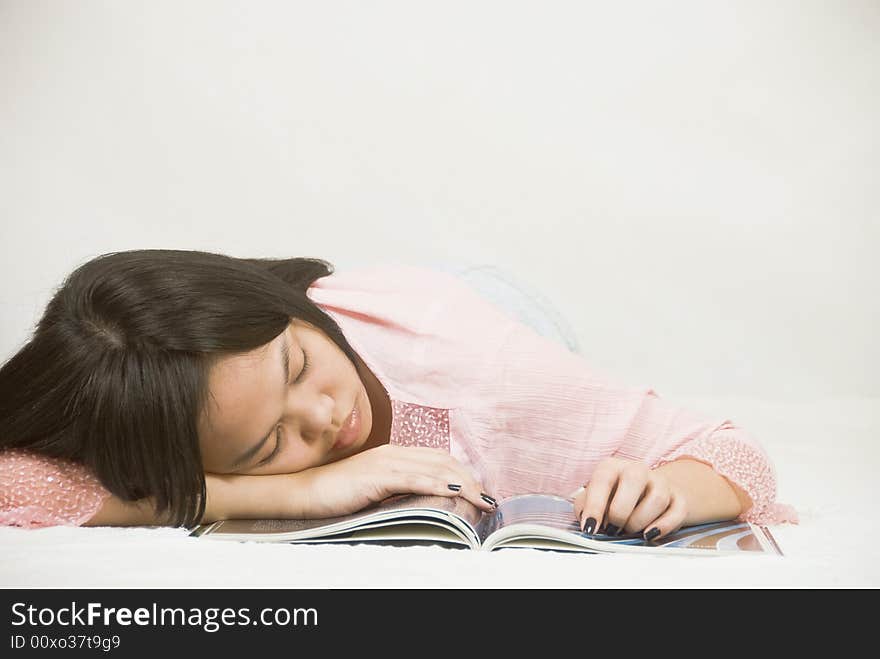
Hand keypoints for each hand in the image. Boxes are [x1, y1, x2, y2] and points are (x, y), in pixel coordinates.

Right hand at [295, 445, 496, 517]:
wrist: (305, 492)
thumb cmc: (338, 494)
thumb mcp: (375, 490)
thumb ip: (399, 490)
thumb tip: (425, 501)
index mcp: (395, 454)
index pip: (440, 459)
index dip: (464, 473)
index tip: (481, 492)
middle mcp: (394, 453)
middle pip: (444, 462)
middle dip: (471, 480)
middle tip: (490, 500)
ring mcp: (386, 463)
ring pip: (434, 470)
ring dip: (463, 485)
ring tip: (482, 501)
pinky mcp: (377, 477)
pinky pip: (413, 479)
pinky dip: (437, 485)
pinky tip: (454, 493)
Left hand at [573, 457, 688, 540]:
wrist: (646, 493)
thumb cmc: (613, 498)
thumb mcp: (594, 498)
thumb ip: (585, 507)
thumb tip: (587, 522)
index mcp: (612, 466)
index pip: (603, 480)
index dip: (595, 505)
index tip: (590, 528)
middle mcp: (637, 469)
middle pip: (634, 480)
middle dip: (620, 512)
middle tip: (613, 528)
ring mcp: (660, 483)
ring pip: (657, 499)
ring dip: (639, 521)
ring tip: (630, 530)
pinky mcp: (679, 498)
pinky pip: (677, 512)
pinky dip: (663, 527)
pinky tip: (648, 534)